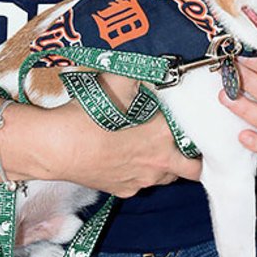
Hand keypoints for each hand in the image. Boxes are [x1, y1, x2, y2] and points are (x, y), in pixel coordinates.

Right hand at [19, 71, 201, 198]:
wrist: (57, 147)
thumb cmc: (87, 115)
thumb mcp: (117, 81)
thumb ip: (142, 71)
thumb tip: (158, 64)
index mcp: (163, 136)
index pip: (199, 138)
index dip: (200, 129)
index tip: (193, 120)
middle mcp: (158, 163)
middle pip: (194, 169)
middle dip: (193, 157)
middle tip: (183, 140)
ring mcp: (141, 181)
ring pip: (167, 177)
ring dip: (167, 164)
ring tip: (153, 145)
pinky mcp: (124, 191)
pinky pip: (141, 183)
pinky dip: (140, 172)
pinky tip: (126, 155)